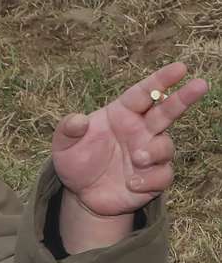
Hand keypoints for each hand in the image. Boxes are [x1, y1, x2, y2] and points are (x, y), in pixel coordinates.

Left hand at [52, 62, 208, 216]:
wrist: (81, 195)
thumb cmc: (75, 162)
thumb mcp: (62, 145)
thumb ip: (67, 130)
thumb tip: (78, 120)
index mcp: (121, 114)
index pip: (143, 93)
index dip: (161, 80)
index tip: (180, 67)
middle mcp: (139, 130)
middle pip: (167, 110)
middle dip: (184, 97)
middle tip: (200, 84)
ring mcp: (149, 153)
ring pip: (166, 145)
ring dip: (154, 151)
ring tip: (136, 158)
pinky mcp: (153, 178)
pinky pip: (163, 175)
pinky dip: (150, 179)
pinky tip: (131, 183)